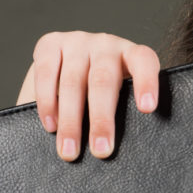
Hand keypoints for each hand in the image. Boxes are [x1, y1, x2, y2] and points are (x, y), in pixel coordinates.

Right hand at [16, 31, 159, 160]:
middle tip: (101, 150)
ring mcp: (77, 41)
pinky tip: (51, 125)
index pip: (144, 62)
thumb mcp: (118, 96)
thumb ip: (121, 111)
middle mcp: (106, 44)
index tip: (147, 108)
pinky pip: (46, 73)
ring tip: (69, 150)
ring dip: (70, 121)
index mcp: (131, 55)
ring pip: (72, 82)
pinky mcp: (50, 43)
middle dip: (101, 120)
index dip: (147, 83)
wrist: (66, 66)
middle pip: (103, 82)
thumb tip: (114, 146)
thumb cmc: (101, 91)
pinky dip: (47, 102)